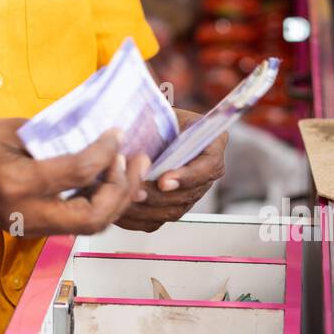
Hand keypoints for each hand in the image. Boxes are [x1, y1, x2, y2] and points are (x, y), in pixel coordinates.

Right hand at [0, 117, 149, 237]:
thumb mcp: (5, 128)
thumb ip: (50, 132)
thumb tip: (92, 125)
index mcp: (16, 181)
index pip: (78, 171)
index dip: (106, 150)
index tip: (115, 132)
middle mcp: (26, 212)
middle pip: (94, 217)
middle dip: (122, 188)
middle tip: (136, 158)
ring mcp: (30, 227)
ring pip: (90, 226)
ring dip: (117, 199)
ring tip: (132, 169)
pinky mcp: (33, 229)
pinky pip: (77, 223)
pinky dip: (101, 204)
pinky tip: (111, 181)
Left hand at [114, 108, 227, 232]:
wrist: (148, 128)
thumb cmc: (156, 117)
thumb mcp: (162, 113)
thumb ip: (160, 125)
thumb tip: (140, 135)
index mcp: (212, 144)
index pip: (208, 166)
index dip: (186, 177)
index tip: (164, 180)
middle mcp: (206, 172)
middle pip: (189, 194)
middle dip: (159, 195)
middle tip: (135, 191)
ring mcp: (191, 192)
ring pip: (172, 210)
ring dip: (147, 208)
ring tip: (125, 200)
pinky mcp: (172, 206)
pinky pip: (157, 220)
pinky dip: (138, 218)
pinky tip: (121, 211)